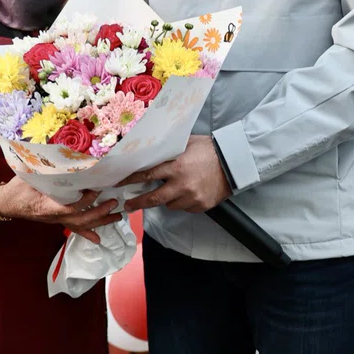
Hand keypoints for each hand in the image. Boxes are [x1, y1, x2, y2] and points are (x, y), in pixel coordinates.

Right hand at [0, 179, 121, 243]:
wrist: (6, 202)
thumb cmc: (16, 188)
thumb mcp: (27, 176)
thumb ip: (43, 170)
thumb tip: (59, 157)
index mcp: (46, 206)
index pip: (70, 208)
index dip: (85, 201)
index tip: (96, 189)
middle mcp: (53, 217)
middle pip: (79, 220)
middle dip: (99, 213)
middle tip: (114, 203)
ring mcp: (55, 220)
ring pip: (79, 225)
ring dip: (99, 222)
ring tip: (117, 217)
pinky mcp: (56, 219)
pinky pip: (73, 228)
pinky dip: (87, 233)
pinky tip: (98, 239)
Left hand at [117, 135, 231, 213]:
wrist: (234, 162)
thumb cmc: (209, 149)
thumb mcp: (185, 144)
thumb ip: (168, 152)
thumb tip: (148, 154)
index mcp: (176, 167)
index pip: (147, 175)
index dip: (130, 181)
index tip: (118, 184)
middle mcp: (182, 184)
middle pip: (153, 199)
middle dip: (138, 203)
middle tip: (128, 205)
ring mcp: (192, 197)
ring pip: (169, 205)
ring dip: (166, 199)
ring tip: (170, 190)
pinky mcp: (201, 206)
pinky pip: (184, 208)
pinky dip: (182, 202)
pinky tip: (187, 192)